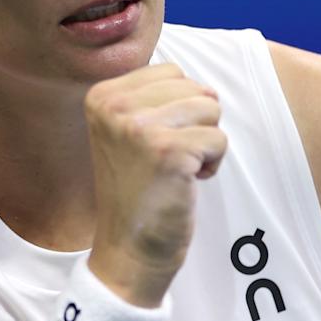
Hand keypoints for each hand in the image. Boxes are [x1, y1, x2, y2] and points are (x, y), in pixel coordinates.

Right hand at [83, 63, 226, 306]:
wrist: (128, 249)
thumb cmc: (138, 191)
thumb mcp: (128, 132)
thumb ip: (156, 99)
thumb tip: (209, 88)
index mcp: (101, 95)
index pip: (171, 71)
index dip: (177, 108)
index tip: (154, 143)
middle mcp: (114, 106)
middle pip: (194, 87)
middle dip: (195, 124)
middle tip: (167, 159)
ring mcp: (139, 128)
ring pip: (211, 109)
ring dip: (204, 143)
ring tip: (177, 169)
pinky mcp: (168, 152)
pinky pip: (219, 139)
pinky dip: (211, 164)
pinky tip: (185, 183)